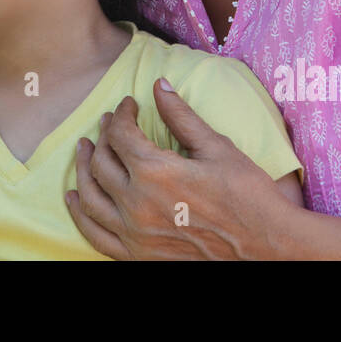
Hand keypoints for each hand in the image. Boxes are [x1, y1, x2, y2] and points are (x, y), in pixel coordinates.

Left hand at [65, 82, 300, 259]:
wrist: (265, 246)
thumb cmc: (247, 194)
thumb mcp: (216, 147)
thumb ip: (181, 116)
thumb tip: (159, 85)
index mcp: (156, 172)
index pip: (121, 134)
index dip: (122, 114)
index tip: (130, 104)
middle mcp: (137, 204)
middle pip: (103, 162)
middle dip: (103, 136)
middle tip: (109, 122)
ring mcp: (135, 234)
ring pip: (91, 197)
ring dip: (84, 170)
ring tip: (84, 151)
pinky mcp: (139, 256)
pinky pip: (96, 236)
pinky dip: (81, 215)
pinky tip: (75, 198)